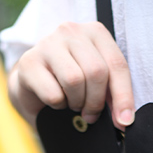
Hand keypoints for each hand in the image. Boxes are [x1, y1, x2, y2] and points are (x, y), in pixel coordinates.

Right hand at [7, 21, 134, 129]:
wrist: (32, 84)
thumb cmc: (70, 82)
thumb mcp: (97, 81)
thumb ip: (112, 92)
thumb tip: (124, 119)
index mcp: (95, 32)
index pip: (117, 64)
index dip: (123, 97)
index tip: (124, 122)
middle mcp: (71, 31)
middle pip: (96, 72)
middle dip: (96, 101)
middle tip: (91, 113)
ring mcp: (48, 43)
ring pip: (74, 80)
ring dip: (76, 102)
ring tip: (73, 103)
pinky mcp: (29, 61)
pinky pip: (53, 93)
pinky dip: (58, 105)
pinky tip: (55, 99)